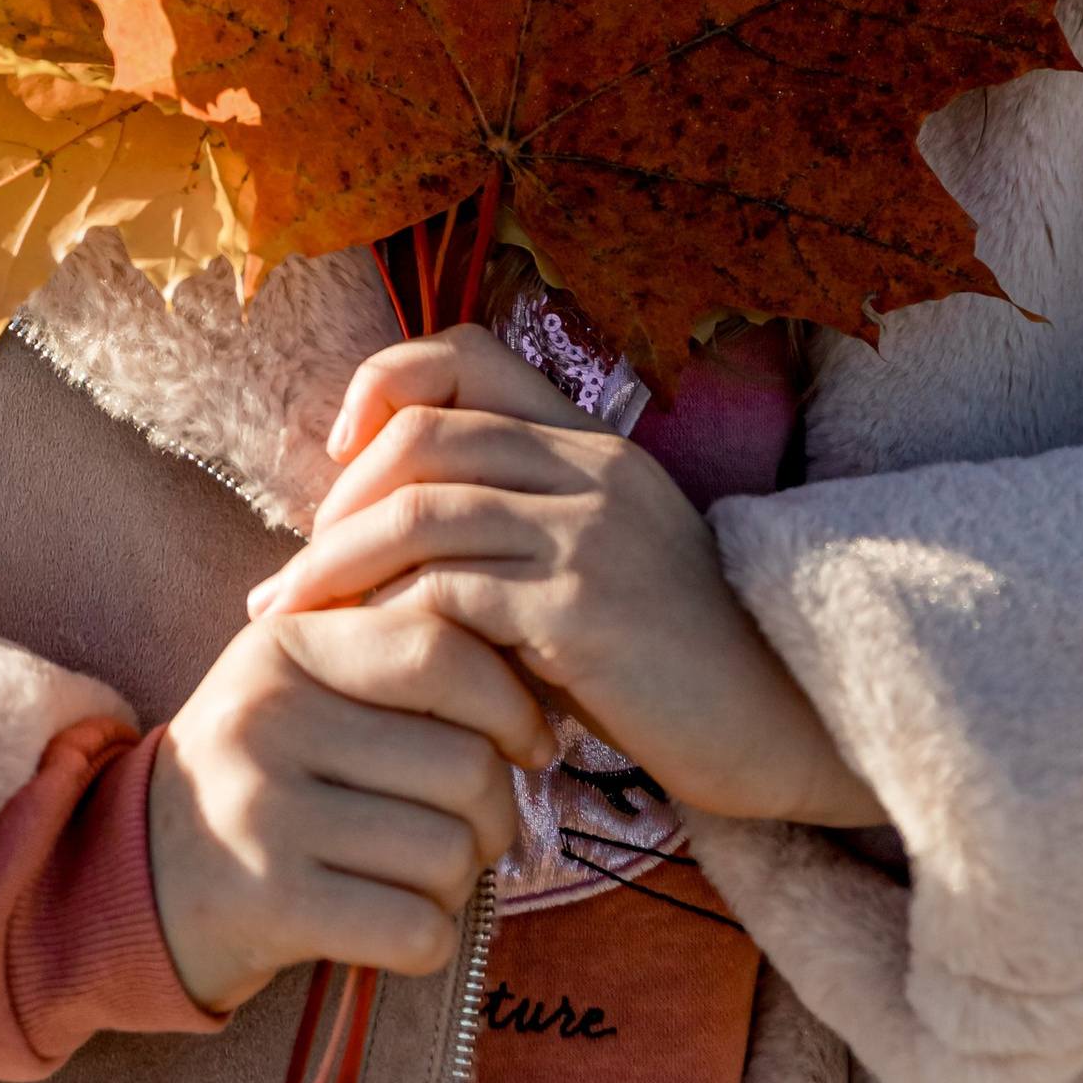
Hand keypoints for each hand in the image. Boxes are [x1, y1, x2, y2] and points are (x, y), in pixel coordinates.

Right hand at [149, 603, 550, 1014]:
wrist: (129, 873)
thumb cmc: (253, 772)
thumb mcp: (296, 684)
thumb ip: (391, 654)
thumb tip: (527, 664)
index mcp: (284, 647)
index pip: (439, 651)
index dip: (511, 703)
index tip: (529, 743)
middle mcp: (267, 720)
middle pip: (464, 765)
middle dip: (496, 814)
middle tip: (473, 833)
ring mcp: (263, 814)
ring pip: (450, 853)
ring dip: (458, 883)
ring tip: (417, 878)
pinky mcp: (270, 905)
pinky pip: (416, 929)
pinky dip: (428, 938)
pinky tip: (394, 926)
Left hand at [249, 326, 881, 831]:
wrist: (795, 729)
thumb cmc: (691, 668)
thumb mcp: (615, 567)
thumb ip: (531, 535)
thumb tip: (409, 547)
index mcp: (595, 446)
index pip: (468, 353)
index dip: (386, 383)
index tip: (342, 451)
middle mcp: (590, 470)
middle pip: (419, 437)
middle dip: (334, 502)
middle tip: (295, 572)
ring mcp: (586, 536)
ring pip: (416, 513)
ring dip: (331, 566)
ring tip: (287, 619)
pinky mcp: (577, 612)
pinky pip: (445, 594)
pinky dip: (385, 624)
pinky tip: (360, 663)